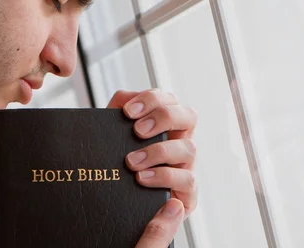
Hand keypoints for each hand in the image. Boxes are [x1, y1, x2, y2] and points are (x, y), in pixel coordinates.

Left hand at [107, 89, 197, 246]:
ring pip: (189, 148)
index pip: (169, 100)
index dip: (152, 100)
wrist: (115, 205)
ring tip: (131, 162)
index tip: (128, 112)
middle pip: (189, 115)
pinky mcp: (187, 193)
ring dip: (159, 151)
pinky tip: (143, 179)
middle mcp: (180, 142)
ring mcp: (186, 166)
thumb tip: (125, 99)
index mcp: (165, 125)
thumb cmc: (116, 166)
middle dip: (163, 117)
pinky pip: (188, 180)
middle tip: (137, 131)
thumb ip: (118, 111)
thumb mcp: (114, 136)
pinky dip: (165, 177)